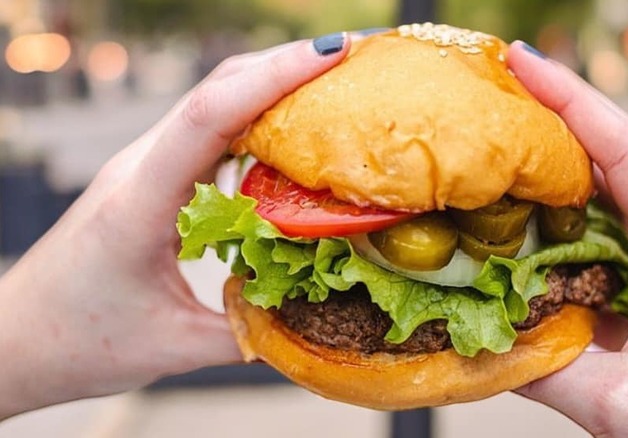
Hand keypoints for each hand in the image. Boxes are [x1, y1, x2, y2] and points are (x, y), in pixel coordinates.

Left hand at [0, 33, 350, 419]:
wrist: (17, 338)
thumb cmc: (79, 341)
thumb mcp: (172, 348)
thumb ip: (248, 335)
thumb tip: (315, 322)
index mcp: (139, 202)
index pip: (209, 117)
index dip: (272, 78)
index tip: (330, 53)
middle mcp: (139, 168)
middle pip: (215, 91)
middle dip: (282, 65)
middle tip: (348, 56)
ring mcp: (143, 168)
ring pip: (211, 104)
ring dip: (268, 85)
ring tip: (330, 85)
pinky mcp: (150, 178)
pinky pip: (206, 133)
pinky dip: (251, 118)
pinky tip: (287, 132)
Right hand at [507, 43, 627, 436]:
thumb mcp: (625, 404)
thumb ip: (547, 370)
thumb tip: (481, 342)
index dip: (576, 104)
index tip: (527, 66)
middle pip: (618, 159)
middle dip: (562, 116)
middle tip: (503, 89)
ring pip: (606, 198)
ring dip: (556, 167)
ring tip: (503, 144)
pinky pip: (598, 240)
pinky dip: (556, 221)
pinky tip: (522, 223)